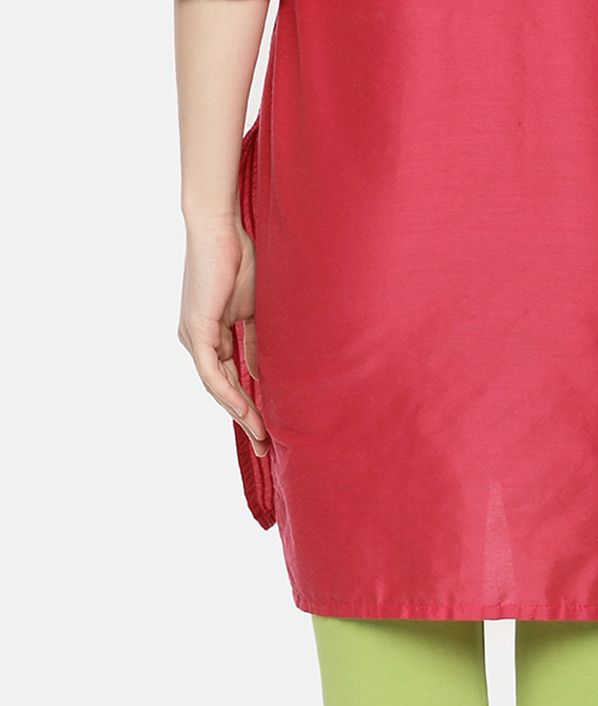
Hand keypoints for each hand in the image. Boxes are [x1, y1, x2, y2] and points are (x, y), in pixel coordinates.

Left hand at [178, 216, 268, 457]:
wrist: (221, 227)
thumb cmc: (240, 259)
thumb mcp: (255, 312)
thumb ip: (256, 345)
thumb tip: (260, 375)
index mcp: (210, 335)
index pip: (229, 380)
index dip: (248, 407)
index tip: (267, 431)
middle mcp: (196, 339)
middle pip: (221, 390)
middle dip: (245, 420)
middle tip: (264, 448)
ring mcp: (193, 336)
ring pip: (216, 387)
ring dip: (239, 414)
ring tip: (261, 437)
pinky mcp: (196, 329)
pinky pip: (210, 371)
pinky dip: (227, 393)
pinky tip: (245, 413)